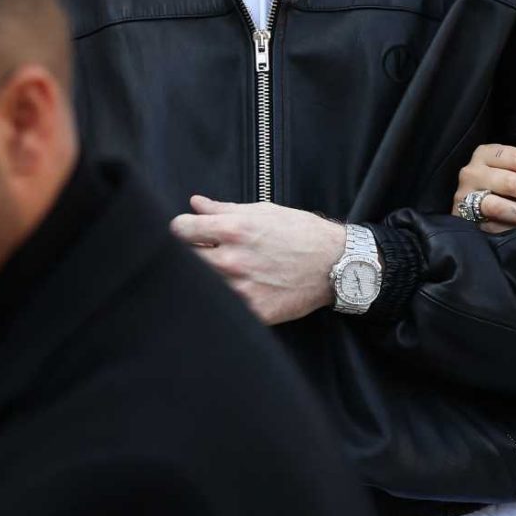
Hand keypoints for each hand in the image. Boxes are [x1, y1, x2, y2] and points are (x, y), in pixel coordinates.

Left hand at [171, 199, 343, 324]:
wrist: (336, 264)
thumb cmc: (301, 234)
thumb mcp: (263, 212)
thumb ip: (223, 209)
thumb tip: (195, 204)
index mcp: (232, 229)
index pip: (180, 230)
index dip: (183, 230)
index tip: (190, 234)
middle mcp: (232, 259)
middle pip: (183, 259)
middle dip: (190, 254)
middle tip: (205, 255)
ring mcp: (242, 289)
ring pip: (202, 285)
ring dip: (206, 279)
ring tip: (224, 274)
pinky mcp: (254, 311)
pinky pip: (225, 307)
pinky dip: (225, 300)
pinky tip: (237, 292)